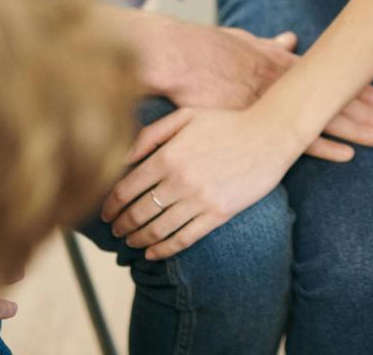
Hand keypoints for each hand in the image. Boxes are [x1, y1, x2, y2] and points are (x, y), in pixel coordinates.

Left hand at [100, 106, 300, 259]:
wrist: (268, 136)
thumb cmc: (224, 123)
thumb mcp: (184, 117)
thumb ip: (149, 135)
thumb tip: (120, 158)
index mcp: (167, 156)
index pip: (125, 189)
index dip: (109, 205)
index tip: (104, 214)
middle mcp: (179, 180)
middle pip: (137, 212)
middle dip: (121, 226)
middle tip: (115, 232)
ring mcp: (199, 199)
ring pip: (157, 229)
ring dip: (138, 240)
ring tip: (130, 243)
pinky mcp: (218, 214)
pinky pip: (184, 238)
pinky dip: (163, 250)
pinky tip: (153, 253)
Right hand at [146, 18, 372, 160]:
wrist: (180, 58)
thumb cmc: (206, 49)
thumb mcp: (243, 39)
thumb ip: (267, 42)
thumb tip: (288, 37)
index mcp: (284, 63)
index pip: (330, 76)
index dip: (356, 88)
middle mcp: (288, 82)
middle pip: (335, 97)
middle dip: (366, 112)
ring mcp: (278, 102)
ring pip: (326, 117)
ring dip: (357, 128)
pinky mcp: (261, 122)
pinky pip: (298, 138)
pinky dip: (324, 146)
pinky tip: (348, 155)